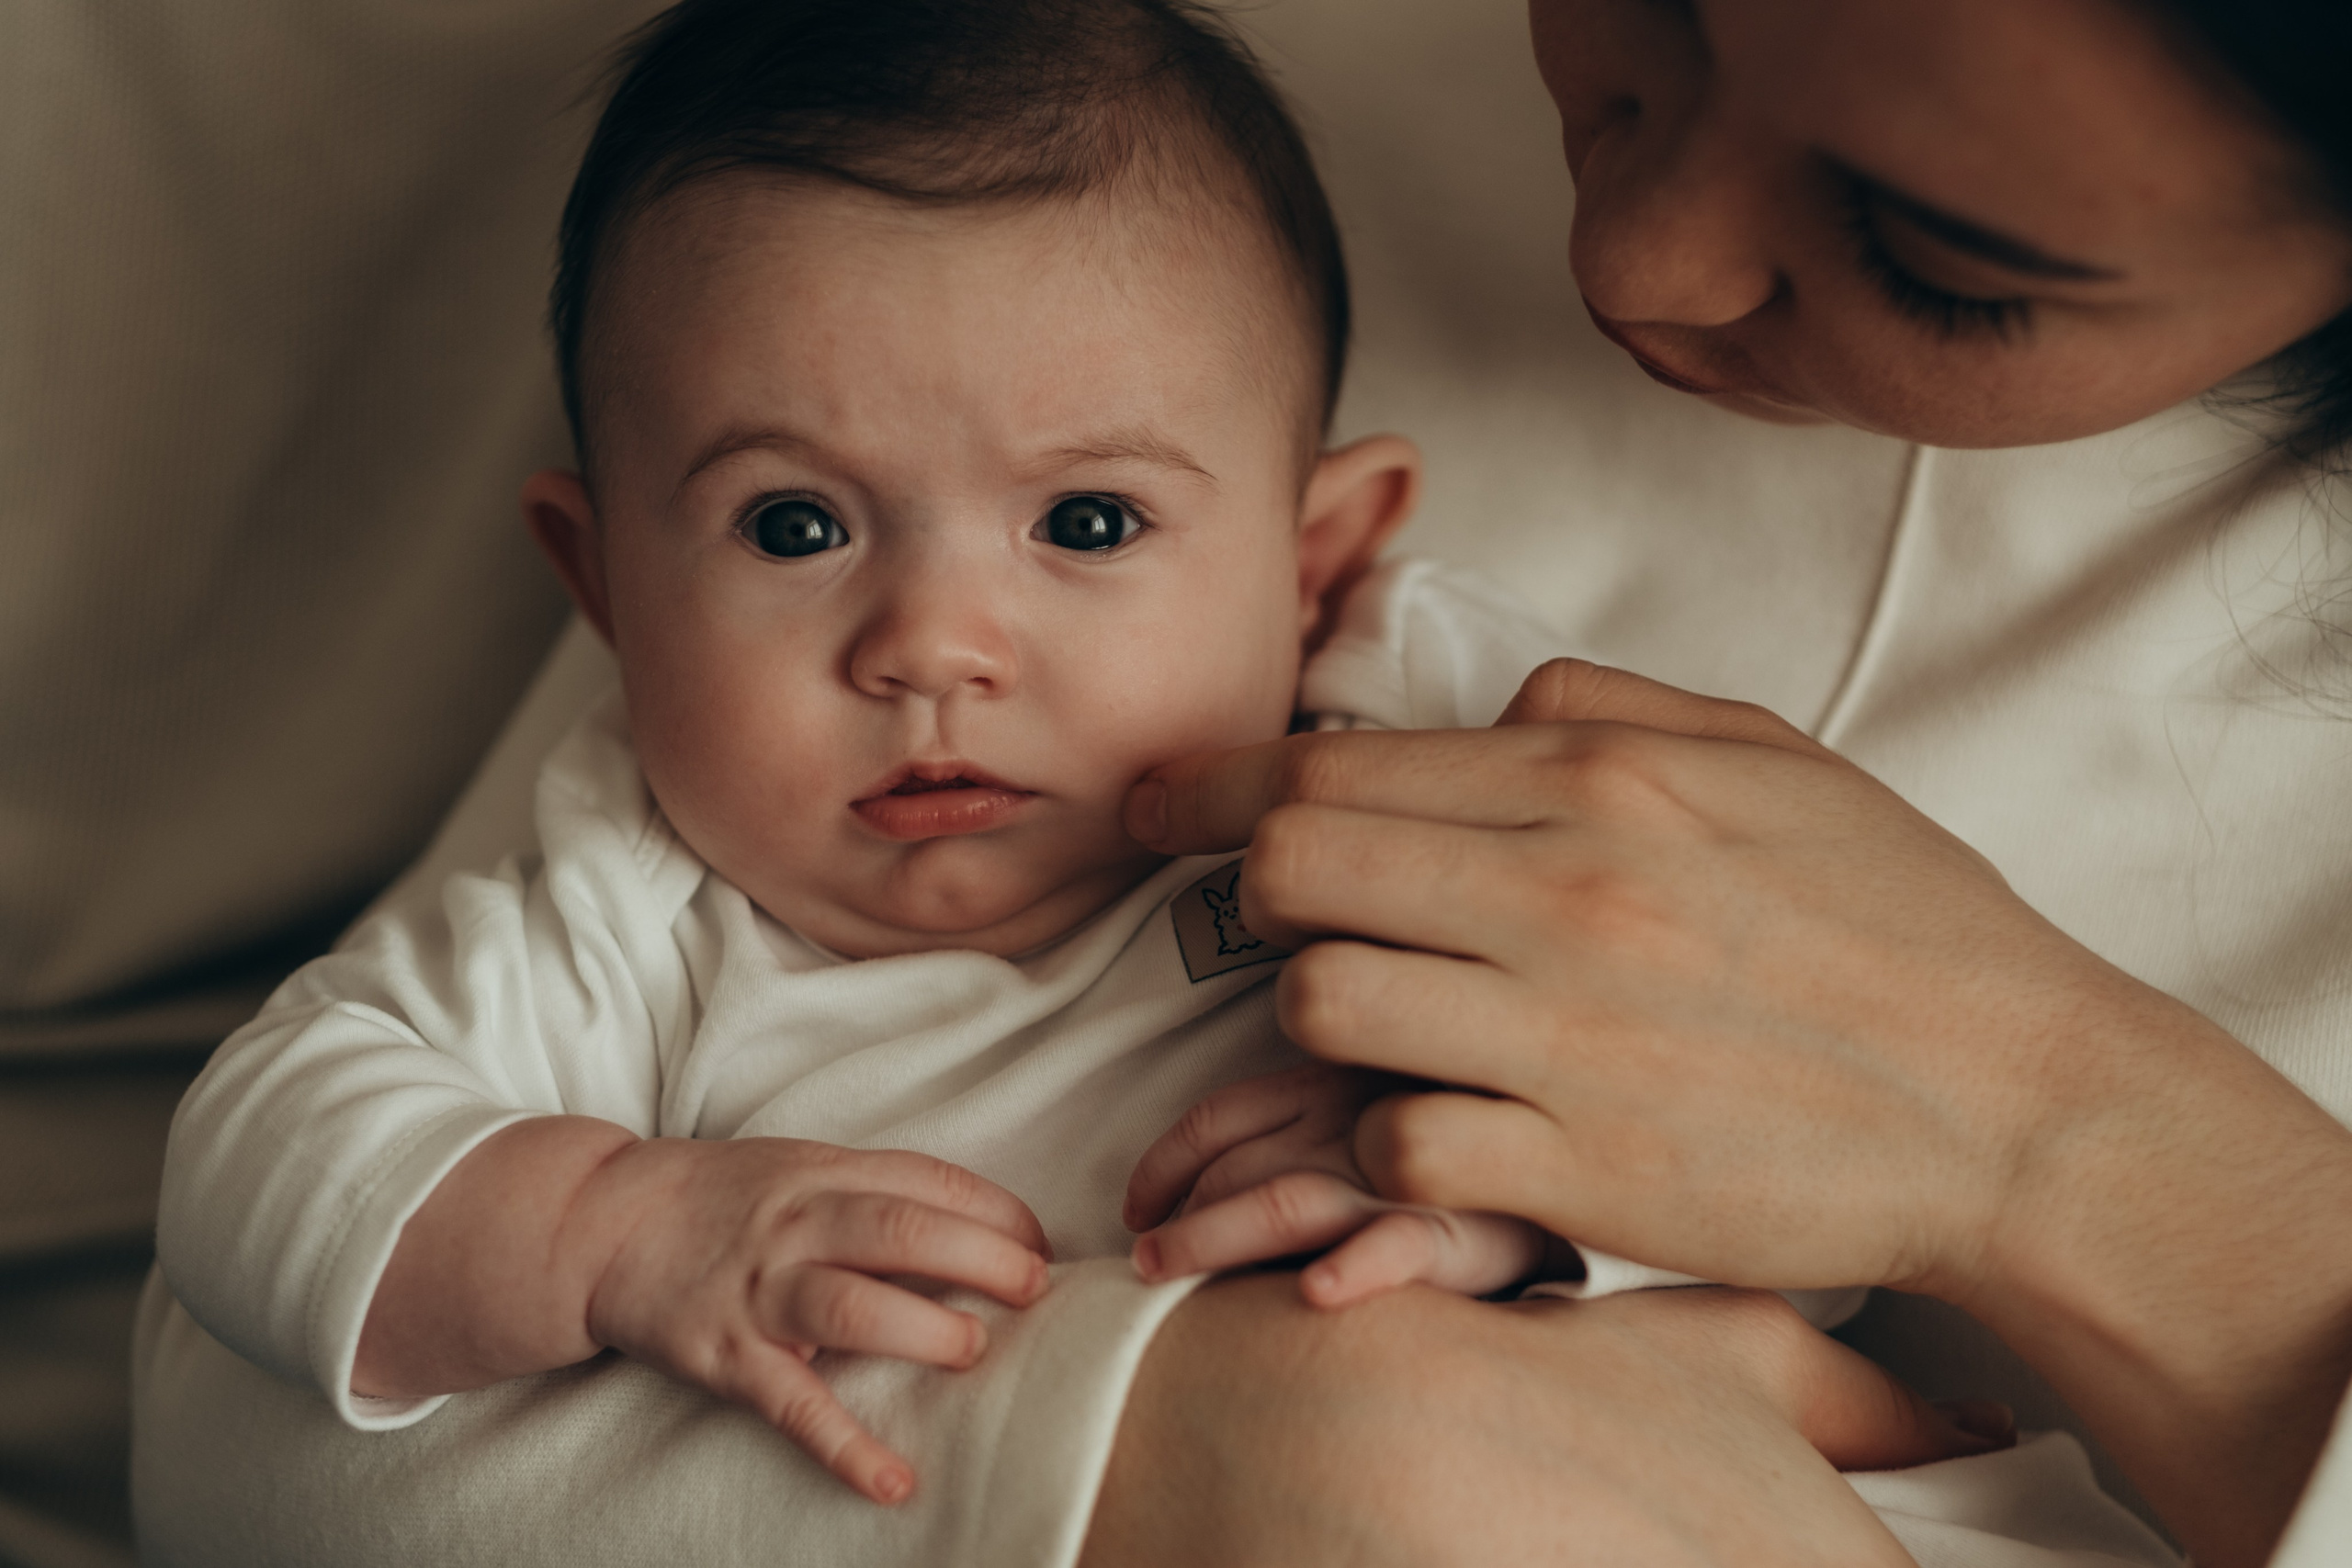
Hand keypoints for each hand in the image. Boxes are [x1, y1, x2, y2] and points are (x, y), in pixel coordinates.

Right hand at [580, 1136, 1051, 1503]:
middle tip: (1036, 1289)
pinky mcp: (728, 1355)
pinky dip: (845, 1447)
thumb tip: (978, 1231)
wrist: (602, 1222)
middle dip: (982, 1258)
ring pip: (852, 1305)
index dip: (996, 1212)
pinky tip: (894, 1481)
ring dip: (924, 1331)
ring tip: (975, 1352)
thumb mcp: (799, 1169)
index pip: (928, 1182)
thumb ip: (875, 1193)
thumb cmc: (721, 1199)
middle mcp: (797, 1224)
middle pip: (902, 1231)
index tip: (1043, 1245)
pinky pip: (794, 1405)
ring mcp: (760, 1289)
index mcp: (825, 1173)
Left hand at [1122, 658, 2351, 1567]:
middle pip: (1296, 873)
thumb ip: (1609, 704)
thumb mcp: (1771, 758)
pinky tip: (1456, 1118)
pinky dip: (1394, 1134)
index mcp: (1601, 783)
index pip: (1336, 766)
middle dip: (1253, 889)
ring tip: (1396, 1016)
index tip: (1159, 804)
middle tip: (1277, 911)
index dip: (1215, 784)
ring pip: (1323, 1007)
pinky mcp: (1575, 1174)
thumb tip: (1489, 706)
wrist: (2015, 1101)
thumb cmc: (1898, 923)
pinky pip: (1394, 1146)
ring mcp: (1560, 1041)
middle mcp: (1563, 898)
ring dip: (1329, 1010)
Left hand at [1124, 1064, 1549, 1305]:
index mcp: (1332, 1086)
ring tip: (1161, 1267)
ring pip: (1287, 1200)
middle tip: (1138, 1265)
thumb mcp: (1368, 1109)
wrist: (1578, 1164)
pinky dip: (1358, 1266)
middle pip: (1238, 1164)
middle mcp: (1358, 1123)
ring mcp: (1403, 1177)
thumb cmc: (1456, 1147)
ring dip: (1215, 1237)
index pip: (1222, 1116)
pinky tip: (1318, 1292)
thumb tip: (1197, 1196)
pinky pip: (1401, 1244)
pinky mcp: (1461, 1230)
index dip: (1163, 1163)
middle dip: (1177, 1216)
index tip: (1132, 1210)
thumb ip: (1298, 1124)